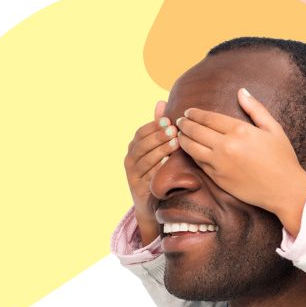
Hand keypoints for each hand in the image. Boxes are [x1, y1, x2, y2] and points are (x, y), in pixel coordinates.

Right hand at [124, 100, 179, 244]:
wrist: (151, 205)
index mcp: (134, 148)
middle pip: (143, 145)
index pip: (141, 133)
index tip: (168, 120)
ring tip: (175, 143)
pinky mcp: (138, 188)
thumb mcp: (157, 148)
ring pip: (145, 160)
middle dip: (158, 136)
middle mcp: (130, 160)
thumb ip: (157, 128)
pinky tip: (169, 163)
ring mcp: (133, 175)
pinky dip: (158, 169)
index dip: (153, 126)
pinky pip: (148, 177)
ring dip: (160, 150)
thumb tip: (161, 102)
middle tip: (174, 130)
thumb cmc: (157, 171)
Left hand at [176, 89, 305, 235]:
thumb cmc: (283, 159)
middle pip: (196, 131)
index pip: (209, 118)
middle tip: (180, 121)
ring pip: (192, 148)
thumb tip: (241, 91)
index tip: (189, 112)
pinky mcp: (218, 179)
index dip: (195, 114)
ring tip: (180, 135)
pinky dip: (192, 155)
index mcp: (240, 131)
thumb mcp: (273, 129)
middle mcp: (226, 146)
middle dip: (185, 124)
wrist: (285, 190)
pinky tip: (191, 151)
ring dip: (183, 139)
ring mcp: (220, 164)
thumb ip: (255, 109)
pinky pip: (199, 164)